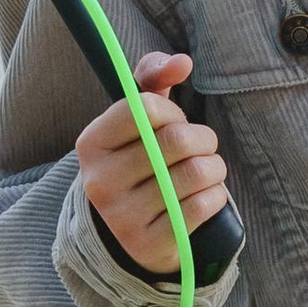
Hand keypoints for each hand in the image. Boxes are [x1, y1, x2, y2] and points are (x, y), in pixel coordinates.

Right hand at [75, 50, 230, 278]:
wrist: (130, 232)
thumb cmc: (140, 162)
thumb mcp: (137, 120)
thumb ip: (153, 79)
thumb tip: (183, 61)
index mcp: (91, 144)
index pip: (144, 108)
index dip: (172, 111)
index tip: (174, 122)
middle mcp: (99, 181)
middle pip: (178, 140)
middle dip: (204, 139)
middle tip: (202, 147)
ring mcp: (122, 217)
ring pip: (197, 173)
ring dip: (215, 167)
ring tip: (208, 170)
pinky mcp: (149, 245)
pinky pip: (204, 206)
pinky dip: (216, 196)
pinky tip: (206, 196)